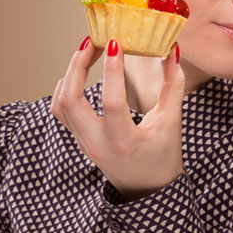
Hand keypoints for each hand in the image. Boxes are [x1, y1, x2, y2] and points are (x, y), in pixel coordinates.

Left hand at [51, 37, 184, 200]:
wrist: (147, 189)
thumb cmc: (163, 156)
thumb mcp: (172, 121)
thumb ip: (172, 85)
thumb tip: (172, 52)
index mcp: (124, 141)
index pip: (112, 103)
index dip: (112, 71)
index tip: (116, 44)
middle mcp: (97, 144)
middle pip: (69, 101)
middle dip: (77, 66)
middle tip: (93, 42)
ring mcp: (84, 143)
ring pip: (60, 105)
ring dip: (69, 75)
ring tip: (86, 52)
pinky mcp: (80, 140)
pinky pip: (61, 111)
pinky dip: (65, 88)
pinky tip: (80, 73)